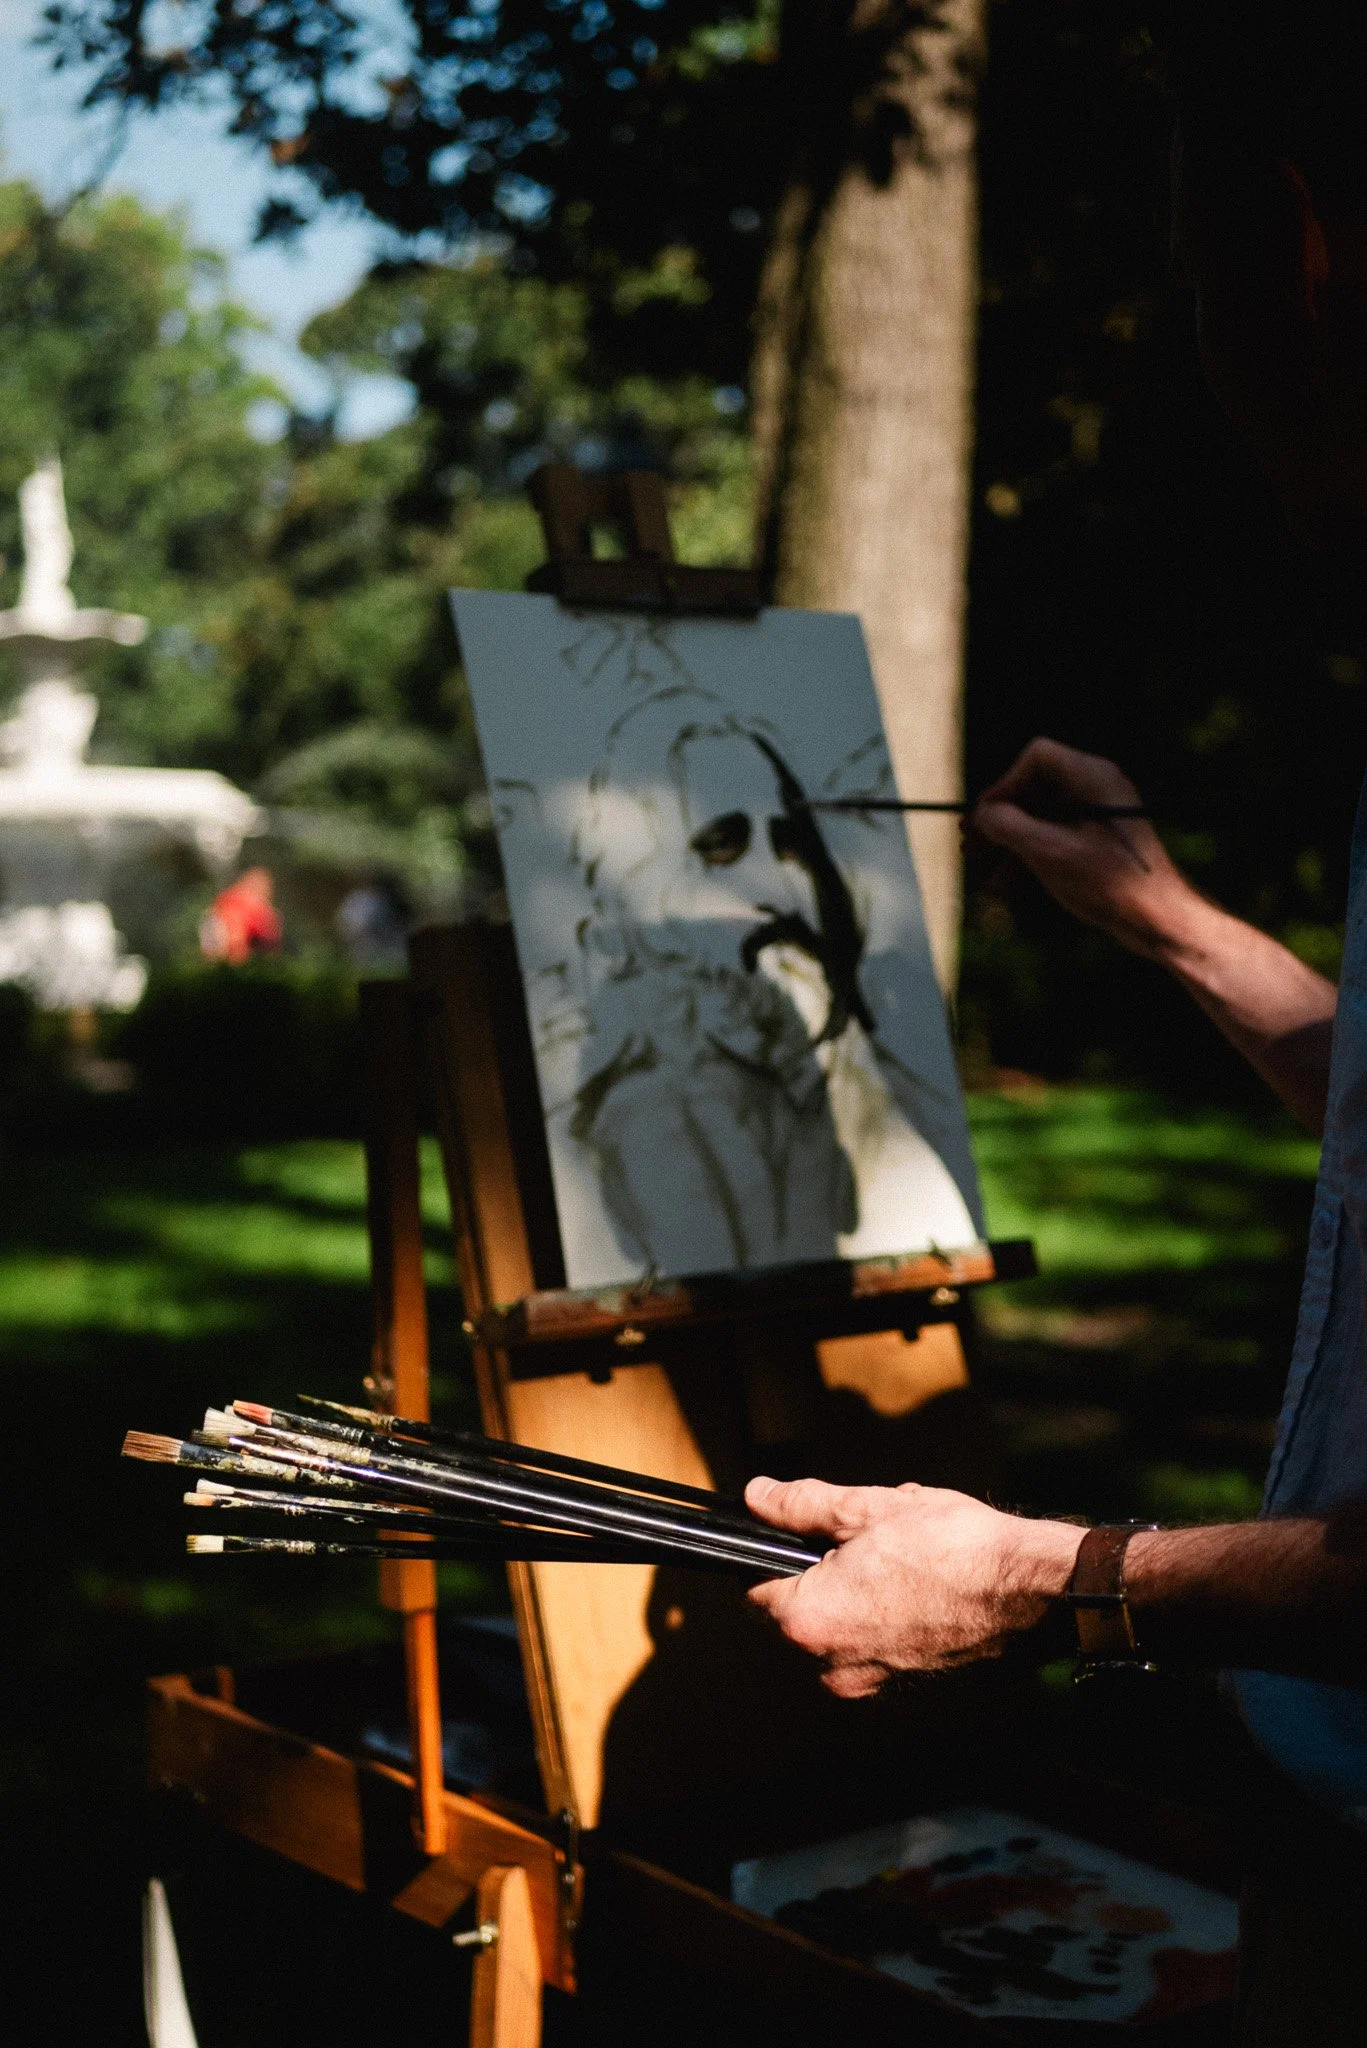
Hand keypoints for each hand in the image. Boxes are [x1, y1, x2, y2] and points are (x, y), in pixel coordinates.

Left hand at [745, 1476, 1082, 1698]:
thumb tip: (759, 1497)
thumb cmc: (954, 1547)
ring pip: (836, 1623)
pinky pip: (870, 1640)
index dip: (771, 1550)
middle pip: (796, 1608)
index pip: (756, 1586)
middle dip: (819, 1568)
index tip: (796, 1530)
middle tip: (864, 1534)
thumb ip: (802, 1505)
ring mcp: (869, 1678)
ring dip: (853, 1589)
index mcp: (811, 1620)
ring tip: (896, 1554)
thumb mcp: (867, 1507)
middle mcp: (832, 1663)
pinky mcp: (901, 1681)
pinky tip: (915, 1580)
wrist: (1029, 1590)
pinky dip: (881, 1611)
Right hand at [972, 737, 1195, 958]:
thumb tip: (982, 815)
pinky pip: (1054, 836)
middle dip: (999, 816)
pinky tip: (1002, 881)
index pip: (1037, 758)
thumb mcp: (1049, 853)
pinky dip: (1029, 853)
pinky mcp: (1098, 841)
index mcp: (1094, 778)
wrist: (1158, 921)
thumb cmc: (1110, 884)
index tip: (984, 816)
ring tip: (976, 861)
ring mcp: (1098, 814)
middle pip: (1035, 787)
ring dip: (1008, 839)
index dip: (1004, 784)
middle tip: (968, 840)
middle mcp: (1097, 788)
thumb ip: (1009, 826)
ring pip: (1040, 816)